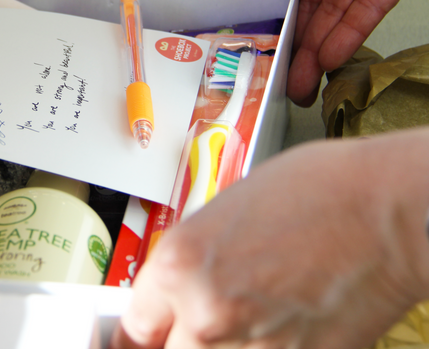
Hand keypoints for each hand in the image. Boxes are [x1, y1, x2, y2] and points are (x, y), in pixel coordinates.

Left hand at [110, 128, 428, 348]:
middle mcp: (207, 312)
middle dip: (180, 341)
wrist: (391, 211)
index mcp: (180, 264)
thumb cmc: (320, 192)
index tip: (145, 335)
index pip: (133, 327)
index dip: (140, 333)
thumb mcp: (225, 210)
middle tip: (199, 326)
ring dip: (220, 347)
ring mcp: (253, 348)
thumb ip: (191, 261)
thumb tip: (178, 289)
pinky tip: (279, 328)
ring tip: (251, 320)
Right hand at [270, 0, 428, 106]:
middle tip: (280, 74)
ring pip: (338, 13)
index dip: (282, 5)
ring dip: (317, 49)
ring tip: (298, 80)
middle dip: (297, 41)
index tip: (269, 33)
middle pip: (314, 3)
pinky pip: (369, 9)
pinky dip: (347, 35)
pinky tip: (327, 58)